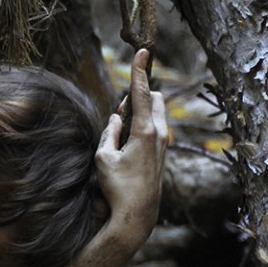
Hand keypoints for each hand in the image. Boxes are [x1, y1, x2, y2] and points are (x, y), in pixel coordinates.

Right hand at [94, 48, 166, 241]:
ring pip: (155, 114)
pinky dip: (142, 126)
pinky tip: (127, 144)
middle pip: (154, 98)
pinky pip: (155, 128)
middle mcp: (160, 135)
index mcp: (145, 132)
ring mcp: (164, 144)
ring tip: (120, 136)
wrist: (137, 216)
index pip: (142, 92)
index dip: (139, 70)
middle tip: (120, 113)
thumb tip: (116, 119)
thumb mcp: (103, 158)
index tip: (143, 51)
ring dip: (139, 114)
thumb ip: (108, 133)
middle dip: (139, 95)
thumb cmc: (117, 188)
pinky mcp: (163, 154)